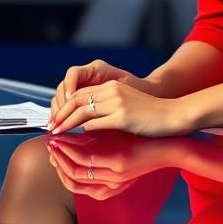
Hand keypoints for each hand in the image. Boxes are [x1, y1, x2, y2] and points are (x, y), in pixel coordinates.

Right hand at [45, 133, 179, 198]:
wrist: (172, 143)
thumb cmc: (146, 144)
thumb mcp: (122, 152)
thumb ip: (102, 152)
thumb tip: (79, 139)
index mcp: (110, 186)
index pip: (74, 184)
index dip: (60, 168)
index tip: (52, 153)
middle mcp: (110, 184)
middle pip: (72, 179)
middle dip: (57, 162)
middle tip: (48, 146)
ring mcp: (113, 175)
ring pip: (76, 169)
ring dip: (61, 155)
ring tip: (53, 140)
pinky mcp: (119, 163)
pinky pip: (89, 158)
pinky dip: (74, 148)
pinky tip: (70, 134)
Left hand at [47, 78, 192, 137]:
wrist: (173, 115)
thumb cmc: (151, 115)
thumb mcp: (126, 105)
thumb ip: (107, 109)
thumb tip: (85, 124)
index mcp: (111, 86)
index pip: (80, 93)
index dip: (64, 106)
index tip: (55, 119)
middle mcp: (112, 90)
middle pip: (76, 99)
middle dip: (60, 114)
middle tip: (49, 127)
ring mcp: (117, 102)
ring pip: (82, 111)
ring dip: (66, 123)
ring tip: (56, 133)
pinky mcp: (123, 116)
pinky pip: (96, 122)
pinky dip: (82, 130)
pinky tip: (75, 137)